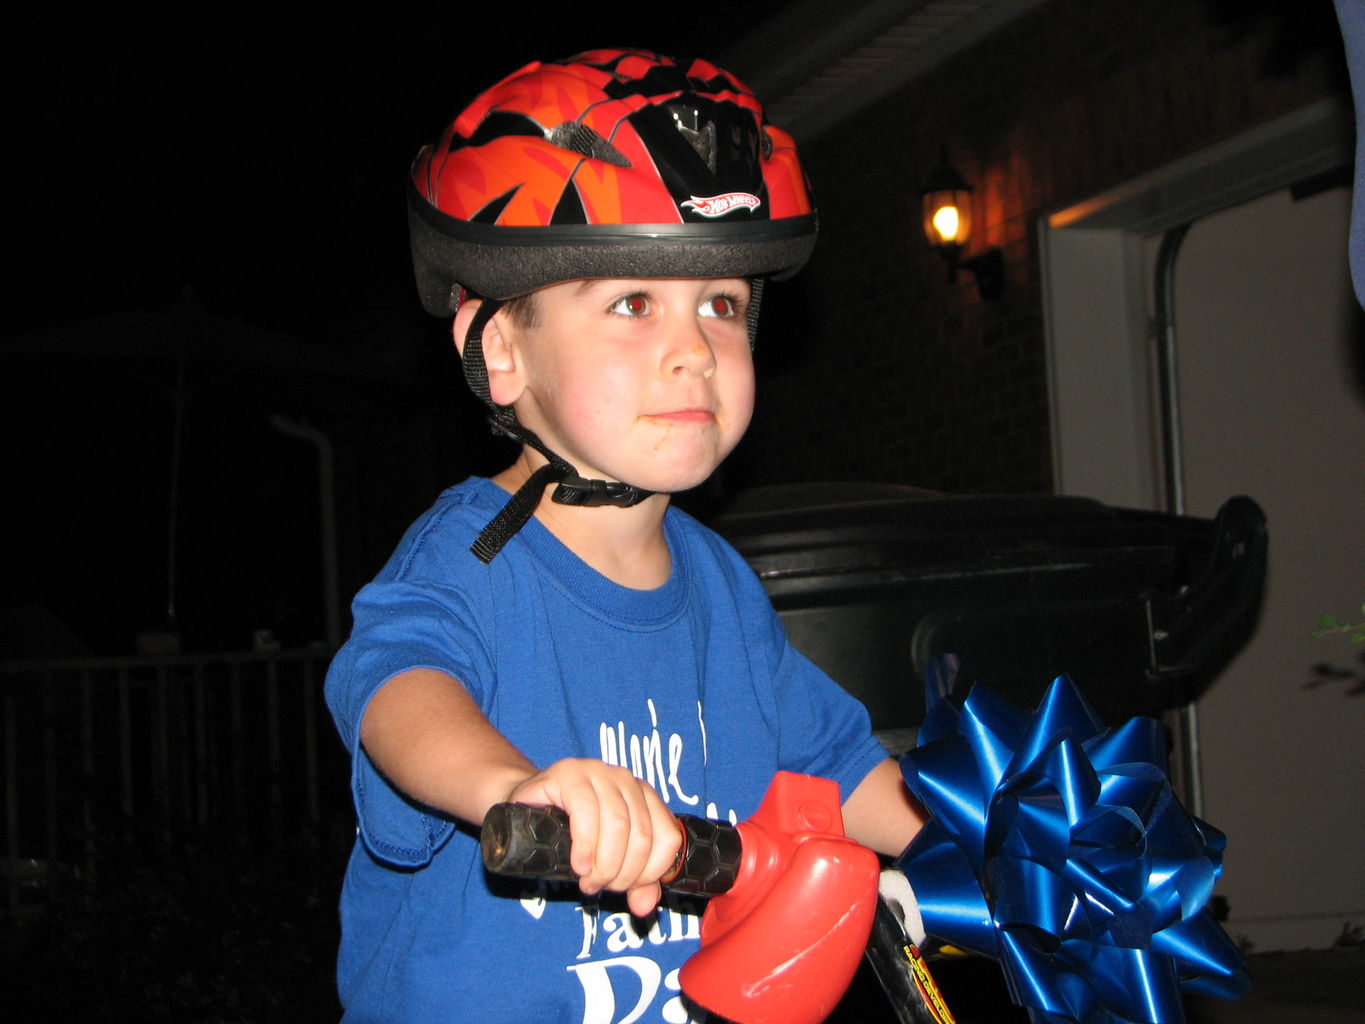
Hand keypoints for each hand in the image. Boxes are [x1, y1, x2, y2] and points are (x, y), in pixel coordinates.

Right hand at [502, 759, 680, 916]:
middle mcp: (627, 780)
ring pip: (618, 825)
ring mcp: (599, 772)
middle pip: (642, 836)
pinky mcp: (570, 773)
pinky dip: (586, 844)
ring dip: (603, 864)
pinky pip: (587, 810)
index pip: (668, 838)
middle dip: (622, 874)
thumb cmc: (566, 833)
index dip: (650, 872)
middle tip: (598, 887)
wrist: (522, 808)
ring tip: (586, 880)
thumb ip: (634, 881)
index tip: (626, 889)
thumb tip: (646, 906)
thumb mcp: (605, 859)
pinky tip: (578, 864)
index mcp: (645, 797)